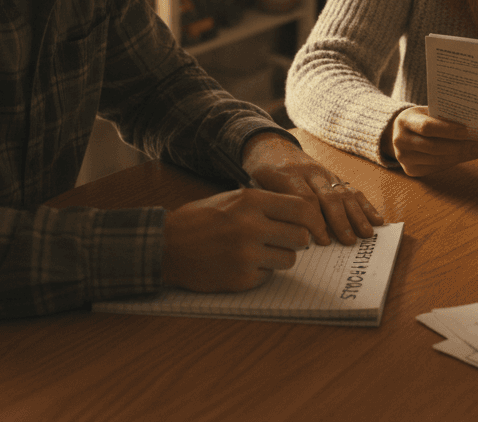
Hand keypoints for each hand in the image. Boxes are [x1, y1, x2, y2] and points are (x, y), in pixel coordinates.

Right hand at [160, 188, 320, 291]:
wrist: (164, 247)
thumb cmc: (197, 220)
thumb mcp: (230, 199)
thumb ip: (263, 204)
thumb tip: (301, 213)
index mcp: (250, 201)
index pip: (301, 209)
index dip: (312, 219)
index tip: (313, 226)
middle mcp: (251, 227)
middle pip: (300, 237)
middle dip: (296, 240)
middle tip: (283, 240)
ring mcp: (246, 255)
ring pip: (289, 259)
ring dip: (279, 257)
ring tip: (259, 252)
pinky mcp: (241, 278)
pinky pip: (268, 276)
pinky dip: (260, 272)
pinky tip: (240, 264)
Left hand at [243, 133, 382, 245]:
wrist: (268, 146)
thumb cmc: (259, 173)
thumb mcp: (256, 187)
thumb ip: (273, 207)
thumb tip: (292, 236)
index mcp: (285, 175)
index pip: (306, 199)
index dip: (316, 222)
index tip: (322, 241)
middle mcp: (308, 172)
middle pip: (329, 196)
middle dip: (340, 221)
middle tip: (348, 241)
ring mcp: (323, 172)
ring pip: (343, 193)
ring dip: (357, 215)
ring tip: (365, 233)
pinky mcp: (332, 175)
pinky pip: (351, 189)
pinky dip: (364, 205)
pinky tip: (375, 218)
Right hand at [382, 106, 477, 176]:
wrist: (397, 133)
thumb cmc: (419, 120)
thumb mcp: (426, 112)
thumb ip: (442, 117)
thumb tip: (471, 124)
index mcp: (405, 121)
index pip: (427, 127)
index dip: (447, 130)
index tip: (466, 131)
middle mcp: (401, 141)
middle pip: (433, 147)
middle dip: (458, 147)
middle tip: (477, 145)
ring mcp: (404, 158)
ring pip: (437, 160)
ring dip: (459, 157)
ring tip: (474, 151)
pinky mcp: (410, 170)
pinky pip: (435, 168)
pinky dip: (451, 162)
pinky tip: (463, 157)